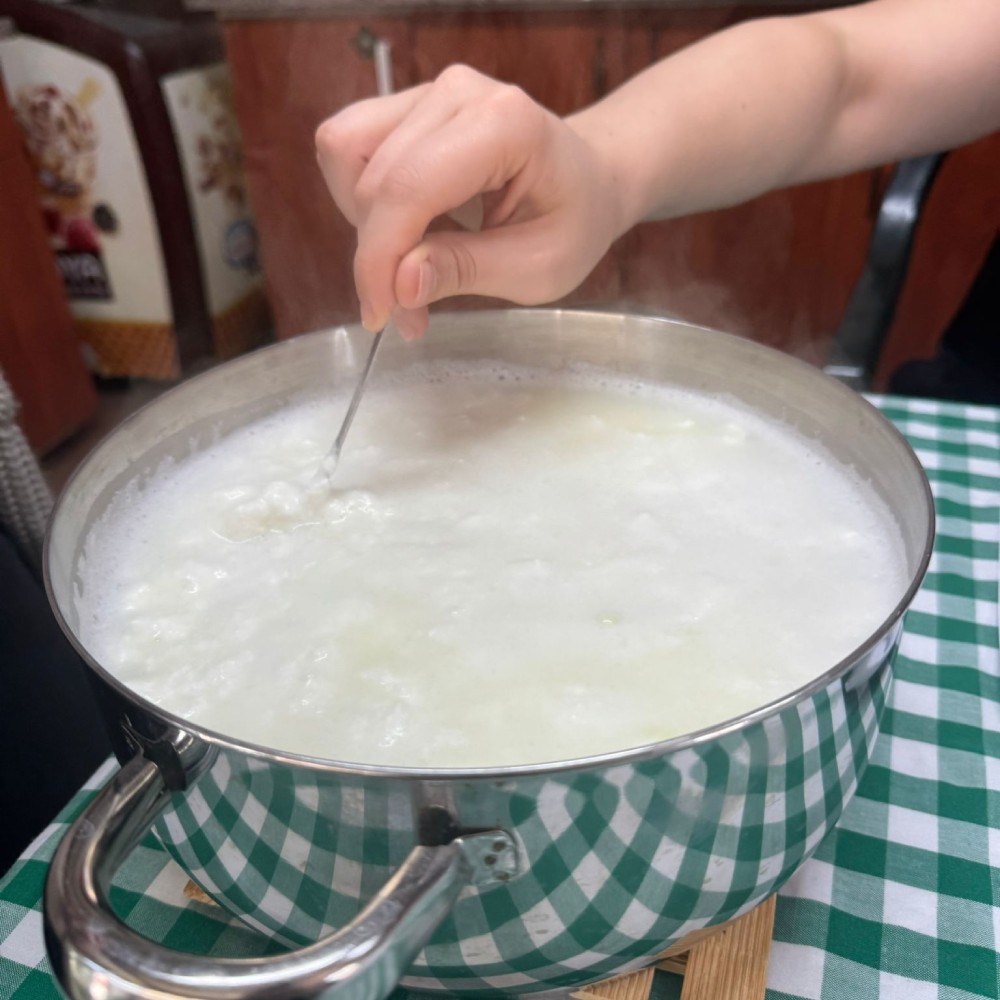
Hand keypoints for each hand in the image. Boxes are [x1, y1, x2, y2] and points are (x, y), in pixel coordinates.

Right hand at [315, 65, 623, 338]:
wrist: (589, 181)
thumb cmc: (574, 221)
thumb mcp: (539, 268)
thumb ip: (466, 271)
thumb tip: (399, 285)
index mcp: (504, 125)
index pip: (408, 188)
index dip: (379, 259)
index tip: (380, 314)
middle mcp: (459, 93)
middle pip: (372, 179)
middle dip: (377, 256)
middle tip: (406, 308)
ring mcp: (429, 93)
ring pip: (346, 156)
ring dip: (364, 226)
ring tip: (409, 263)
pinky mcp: (409, 106)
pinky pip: (349, 149)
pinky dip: (362, 202)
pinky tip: (402, 230)